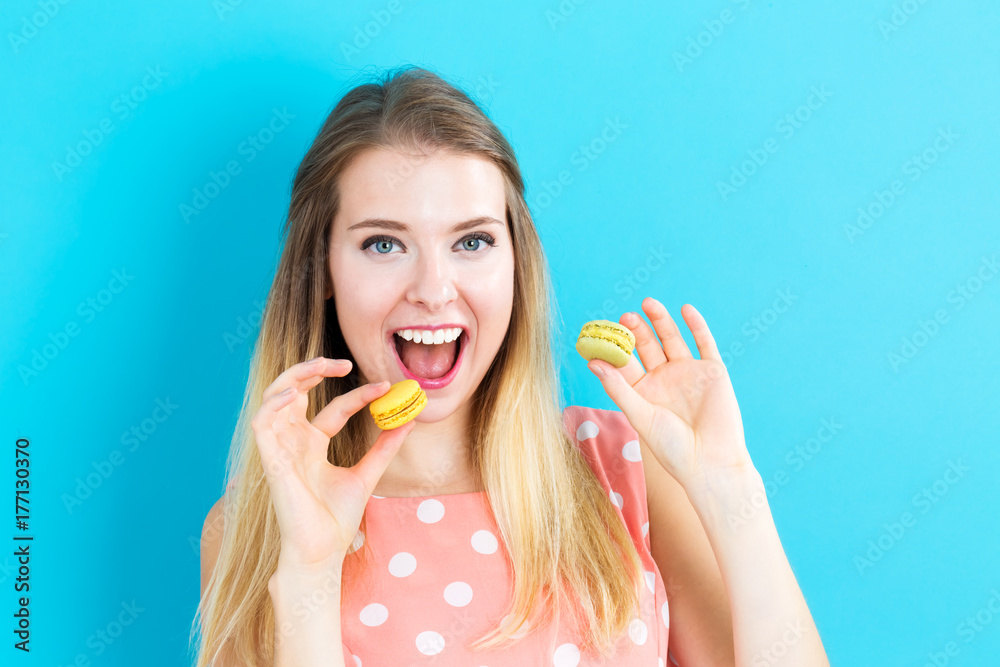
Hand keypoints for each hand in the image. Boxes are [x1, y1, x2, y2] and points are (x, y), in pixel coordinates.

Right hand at [251, 357, 412, 572]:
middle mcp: (294, 443)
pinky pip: (262, 422)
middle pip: (295, 392)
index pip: (334, 408)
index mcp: (313, 446)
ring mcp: (280, 450)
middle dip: (315, 370)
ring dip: (294, 376)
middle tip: (344, 362)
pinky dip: (274, 403)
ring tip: (322, 366)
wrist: (322, 552)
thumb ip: (384, 447)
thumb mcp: (367, 474)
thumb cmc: (337, 521)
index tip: (385, 387)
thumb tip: (409, 420)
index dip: (358, 394)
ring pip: (275, 399)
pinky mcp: (270, 461)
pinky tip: (297, 393)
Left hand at [587, 298, 754, 489]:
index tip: (600, 332)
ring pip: (672, 339)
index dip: (614, 347)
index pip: (625, 363)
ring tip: (648, 303)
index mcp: (643, 391)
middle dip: (637, 331)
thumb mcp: (640, 416)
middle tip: (625, 317)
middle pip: (647, 347)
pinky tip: (685, 309)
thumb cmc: (672, 447)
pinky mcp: (712, 371)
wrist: (712, 462)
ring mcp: (688, 373)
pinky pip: (704, 343)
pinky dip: (696, 326)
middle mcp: (664, 379)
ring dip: (661, 321)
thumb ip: (619, 388)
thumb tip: (593, 362)